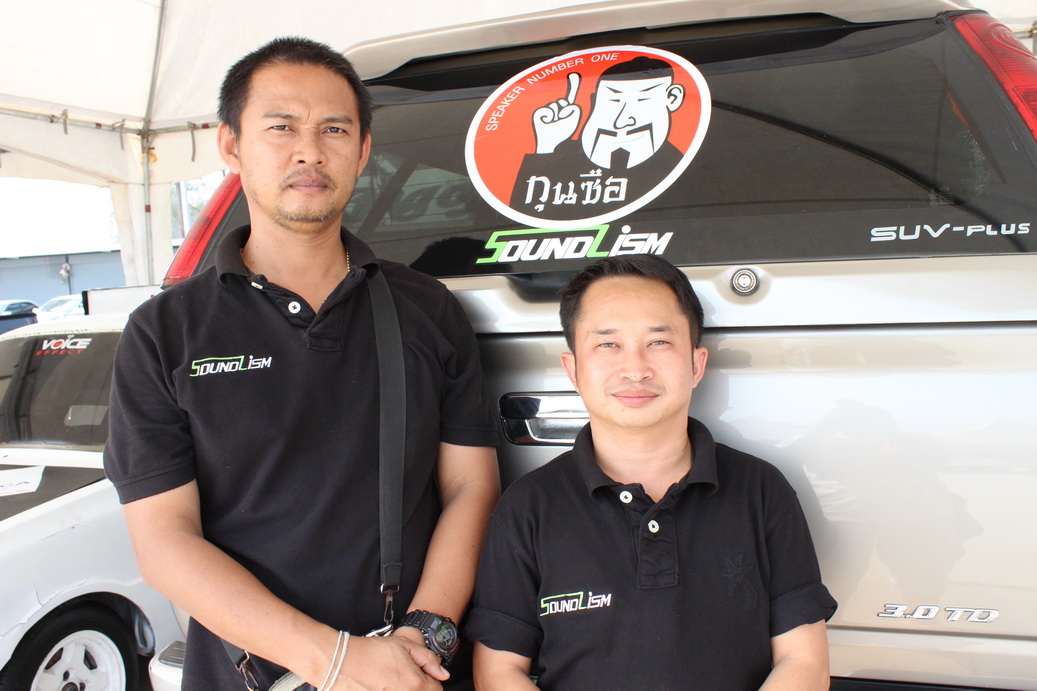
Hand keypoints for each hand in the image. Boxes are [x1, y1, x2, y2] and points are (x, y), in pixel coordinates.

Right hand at [328, 633, 446, 690]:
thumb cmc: (371, 653)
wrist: (341, 663)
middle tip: (402, 677)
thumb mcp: (404, 645)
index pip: (437, 688)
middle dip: (418, 686)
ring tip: (389, 681)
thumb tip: (443, 673)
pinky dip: (388, 690)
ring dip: (403, 690)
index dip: (430, 679)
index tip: (420, 674)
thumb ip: (428, 660)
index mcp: (416, 683)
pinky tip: (381, 685)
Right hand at [533, 72, 581, 153]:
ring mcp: (547, 110)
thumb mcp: (573, 121)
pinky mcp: (539, 112)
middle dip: (563, 110)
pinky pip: (547, 109)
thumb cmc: (561, 133)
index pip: (569, 96)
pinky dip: (549, 117)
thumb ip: (575, 109)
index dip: (572, 86)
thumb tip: (567, 103)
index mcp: (565, 110)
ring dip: (556, 116)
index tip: (574, 74)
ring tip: (553, 123)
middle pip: (562, 101)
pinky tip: (547, 122)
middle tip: (561, 119)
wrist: (549, 142)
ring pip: (554, 105)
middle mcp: (556, 108)